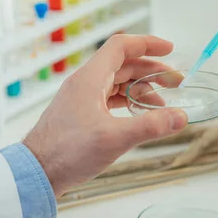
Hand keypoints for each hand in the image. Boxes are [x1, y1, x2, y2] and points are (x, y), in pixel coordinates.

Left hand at [23, 35, 187, 196]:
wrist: (36, 173)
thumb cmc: (68, 152)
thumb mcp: (114, 138)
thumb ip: (150, 126)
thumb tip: (181, 117)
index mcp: (90, 79)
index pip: (121, 46)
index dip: (147, 44)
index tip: (170, 49)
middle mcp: (85, 83)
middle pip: (123, 64)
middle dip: (151, 70)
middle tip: (175, 82)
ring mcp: (82, 99)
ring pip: (117, 82)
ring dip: (142, 88)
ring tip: (163, 104)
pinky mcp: (81, 115)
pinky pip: (110, 99)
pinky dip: (129, 102)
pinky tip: (140, 115)